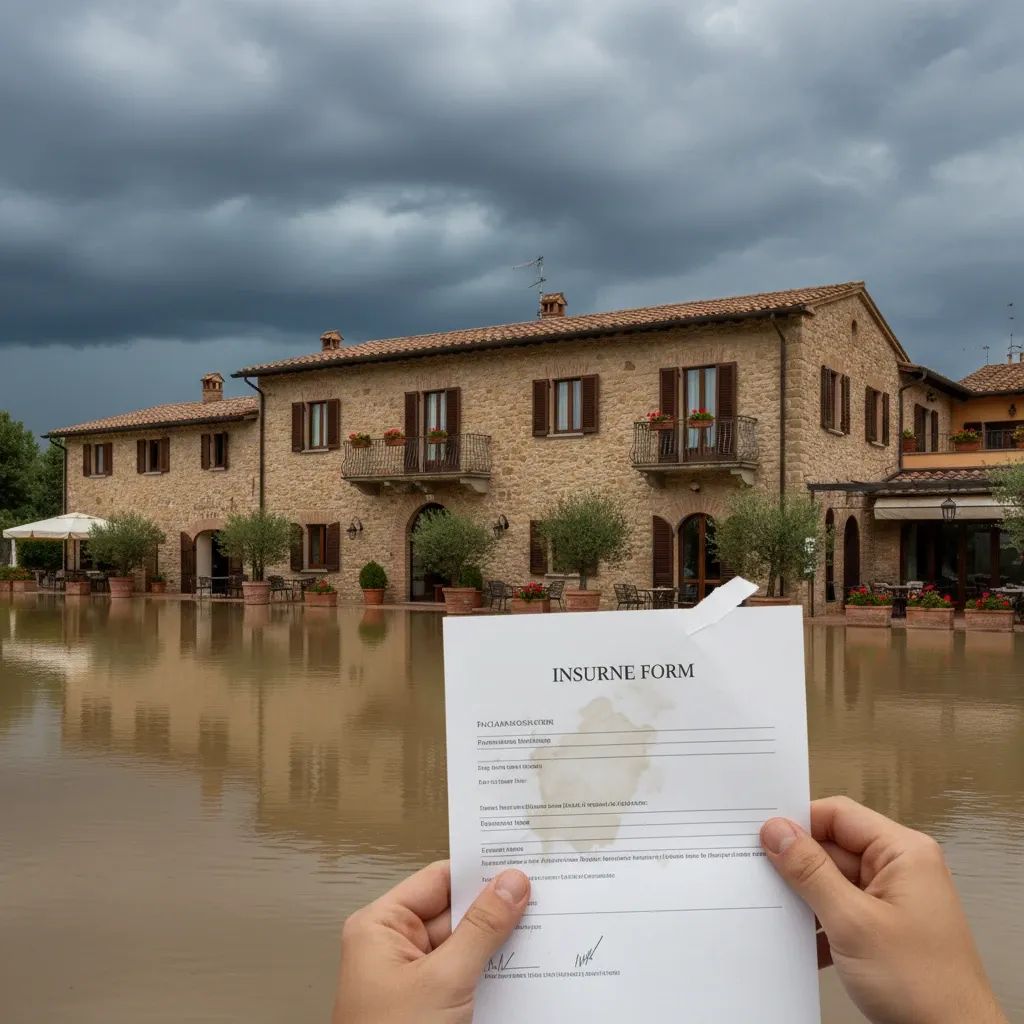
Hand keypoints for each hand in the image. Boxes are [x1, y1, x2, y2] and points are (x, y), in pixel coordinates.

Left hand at [332, 861, 529, 1023]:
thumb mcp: (444, 980)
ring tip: (542, 931)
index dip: (479, 870)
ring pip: (468, 946)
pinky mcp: (432, 1006)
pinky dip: (495, 973)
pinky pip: (469, 976)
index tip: (520, 861)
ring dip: (501, 944)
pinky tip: (526, 969)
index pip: (438, 880)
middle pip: (456, 912)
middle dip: (497, 909)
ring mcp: (414, 979)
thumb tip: (510, 883)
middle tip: (542, 896)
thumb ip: (481, 928)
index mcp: (381, 926)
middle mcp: (394, 947)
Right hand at [761, 796, 1005, 1023]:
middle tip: (761, 879)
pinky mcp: (884, 927)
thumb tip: (777, 831)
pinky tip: (802, 943)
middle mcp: (901, 869)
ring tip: (782, 916)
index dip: (799, 823)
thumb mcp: (853, 922)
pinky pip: (841, 908)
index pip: (838, 814)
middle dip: (799, 866)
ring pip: (833, 881)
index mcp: (904, 853)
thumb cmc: (923, 986)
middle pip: (833, 847)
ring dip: (807, 899)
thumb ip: (810, 872)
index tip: (762, 838)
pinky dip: (819, 923)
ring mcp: (893, 899)